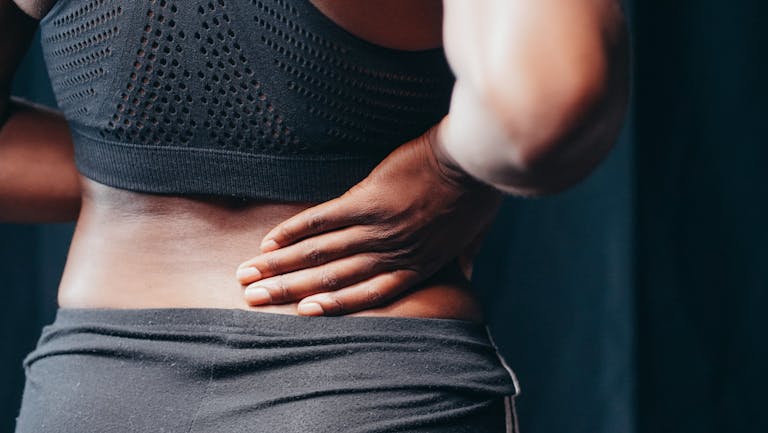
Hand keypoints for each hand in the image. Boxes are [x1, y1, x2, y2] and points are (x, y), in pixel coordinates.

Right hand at [236, 120, 501, 315]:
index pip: (367, 294)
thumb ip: (463, 258)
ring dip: (281, 265)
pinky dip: (295, 231)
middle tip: (253, 299)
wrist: (475, 160)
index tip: (301, 312)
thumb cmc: (478, 195)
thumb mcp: (475, 235)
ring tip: (250, 274)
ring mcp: (377, 229)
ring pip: (320, 253)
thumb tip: (467, 274)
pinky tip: (271, 240)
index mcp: (416, 265)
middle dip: (289, 290)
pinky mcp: (367, 200)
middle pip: (332, 278)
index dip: (331, 305)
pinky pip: (323, 220)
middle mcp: (391, 254)